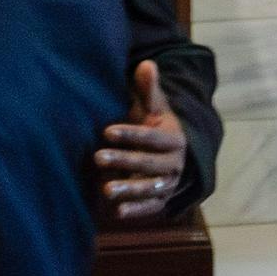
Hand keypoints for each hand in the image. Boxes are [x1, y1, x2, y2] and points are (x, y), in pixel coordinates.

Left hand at [97, 60, 187, 223]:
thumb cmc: (159, 127)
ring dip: (130, 189)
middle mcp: (176, 163)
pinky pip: (151, 207)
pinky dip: (136, 211)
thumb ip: (149, 89)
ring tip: (106, 189)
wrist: (179, 156)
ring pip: (151, 187)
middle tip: (97, 157)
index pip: (153, 137)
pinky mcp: (163, 199)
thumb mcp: (156, 108)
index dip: (131, 134)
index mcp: (176, 139)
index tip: (106, 131)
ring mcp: (170, 183)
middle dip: (124, 160)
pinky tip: (117, 212)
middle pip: (149, 163)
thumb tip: (146, 63)